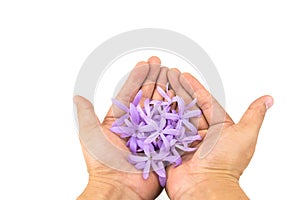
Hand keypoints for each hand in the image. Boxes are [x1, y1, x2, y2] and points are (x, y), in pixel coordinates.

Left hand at [74, 56, 166, 199]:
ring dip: (166, 90)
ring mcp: (151, 134)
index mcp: (120, 122)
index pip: (130, 94)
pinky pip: (171, 125)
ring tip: (172, 74)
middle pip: (147, 98)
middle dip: (154, 79)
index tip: (144, 64)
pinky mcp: (164, 144)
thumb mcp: (90, 134)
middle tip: (161, 64)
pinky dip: (177, 111)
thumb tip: (77, 96)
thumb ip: (86, 114)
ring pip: (160, 108)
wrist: (119, 189)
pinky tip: (181, 97)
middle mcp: (137, 126)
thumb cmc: (103, 164)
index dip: (137, 78)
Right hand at [165, 69, 272, 199]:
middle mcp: (199, 134)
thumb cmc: (226, 163)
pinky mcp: (170, 149)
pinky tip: (149, 106)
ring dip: (165, 102)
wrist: (205, 187)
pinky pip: (162, 131)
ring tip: (157, 87)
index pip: (204, 102)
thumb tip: (268, 99)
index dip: (194, 87)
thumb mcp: (245, 135)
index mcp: (217, 128)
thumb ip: (254, 115)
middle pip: (187, 107)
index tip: (184, 75)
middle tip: (167, 76)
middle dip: (177, 91)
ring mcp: (184, 141)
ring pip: (173, 117)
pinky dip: (156, 119)